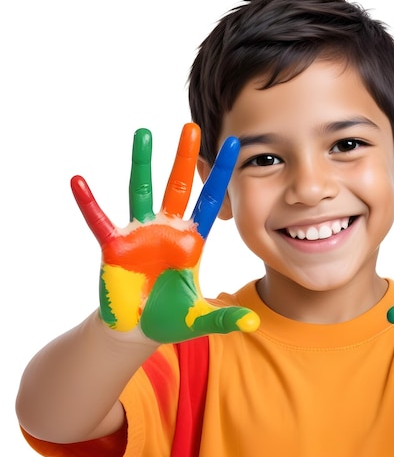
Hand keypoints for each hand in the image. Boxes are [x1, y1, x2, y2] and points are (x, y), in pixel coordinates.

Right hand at [71, 123, 259, 342]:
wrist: (137, 329)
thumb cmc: (169, 318)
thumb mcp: (199, 319)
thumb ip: (223, 319)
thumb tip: (252, 324)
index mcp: (190, 242)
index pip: (209, 203)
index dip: (221, 177)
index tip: (236, 147)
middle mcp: (166, 230)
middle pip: (178, 187)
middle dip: (185, 158)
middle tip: (192, 127)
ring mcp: (139, 235)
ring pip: (140, 190)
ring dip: (142, 163)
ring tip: (144, 132)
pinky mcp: (114, 247)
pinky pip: (99, 221)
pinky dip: (89, 202)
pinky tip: (79, 180)